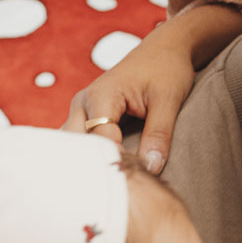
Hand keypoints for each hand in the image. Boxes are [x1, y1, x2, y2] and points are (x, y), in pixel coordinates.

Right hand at [63, 2, 241, 171]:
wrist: (164, 49)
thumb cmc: (167, 70)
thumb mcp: (169, 101)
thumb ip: (159, 134)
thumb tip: (151, 168)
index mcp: (101, 95)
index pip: (99, 140)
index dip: (114, 162)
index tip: (131, 183)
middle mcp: (83, 102)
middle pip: (76, 145)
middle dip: (91, 167)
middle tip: (114, 193)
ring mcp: (81, 109)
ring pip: (72, 145)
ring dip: (87, 163)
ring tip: (107, 186)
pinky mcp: (87, 116)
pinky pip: (79, 142)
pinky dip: (89, 157)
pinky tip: (104, 175)